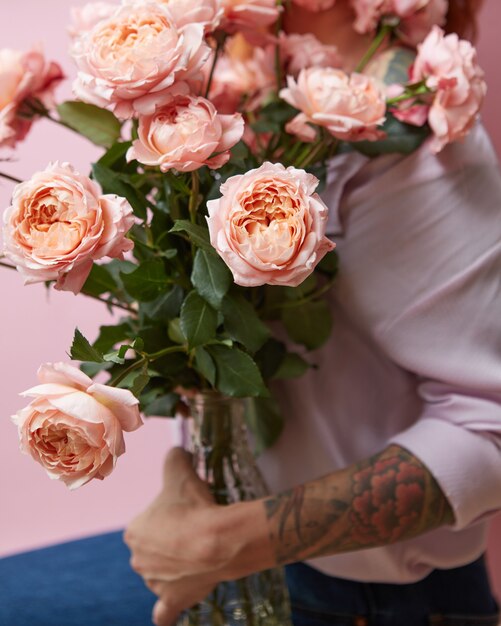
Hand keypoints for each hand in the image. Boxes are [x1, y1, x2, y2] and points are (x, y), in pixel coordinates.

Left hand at [124, 447, 222, 625]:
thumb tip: (177, 449)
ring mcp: (155, 583)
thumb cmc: (194, 505)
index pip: (151, 520)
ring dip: (176, 566)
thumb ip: (174, 457)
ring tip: (202, 552)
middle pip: (156, 547)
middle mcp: (138, 560)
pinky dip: (167, 608)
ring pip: (163, 573)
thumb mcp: (180, 470)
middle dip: (172, 539)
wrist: (217, 540)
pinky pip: (164, 610)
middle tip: (197, 528)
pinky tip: (174, 600)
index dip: (170, 513)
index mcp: (134, 532)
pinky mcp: (173, 600)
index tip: (188, 508)